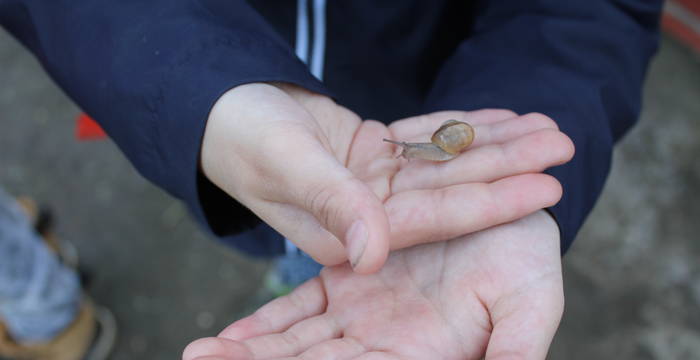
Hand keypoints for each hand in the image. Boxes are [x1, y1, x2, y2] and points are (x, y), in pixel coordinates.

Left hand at [183, 210, 563, 359]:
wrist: (507, 206)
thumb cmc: (527, 259)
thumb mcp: (530, 301)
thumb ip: (512, 349)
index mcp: (421, 355)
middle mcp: (384, 343)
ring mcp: (362, 315)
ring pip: (297, 343)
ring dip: (252, 352)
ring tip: (201, 356)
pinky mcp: (349, 283)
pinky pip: (300, 309)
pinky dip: (269, 324)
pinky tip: (232, 336)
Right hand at [202, 83, 572, 271]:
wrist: (219, 111)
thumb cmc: (242, 137)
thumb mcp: (285, 164)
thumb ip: (332, 205)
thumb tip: (374, 254)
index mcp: (349, 232)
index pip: (433, 218)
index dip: (490, 201)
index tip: (546, 183)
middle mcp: (369, 215)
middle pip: (451, 191)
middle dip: (508, 167)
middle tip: (564, 144)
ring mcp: (373, 186)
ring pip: (443, 163)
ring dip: (494, 144)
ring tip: (546, 126)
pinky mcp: (371, 158)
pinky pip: (423, 141)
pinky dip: (459, 127)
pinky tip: (499, 116)